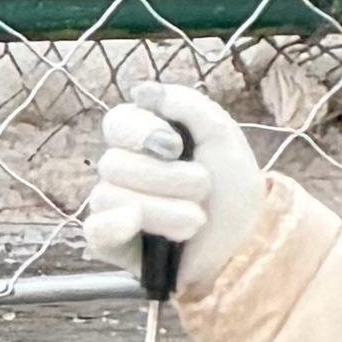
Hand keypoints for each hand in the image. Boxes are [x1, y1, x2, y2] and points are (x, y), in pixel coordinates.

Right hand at [82, 80, 262, 296]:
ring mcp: (117, 209)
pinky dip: (112, 226)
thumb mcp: (224, 138)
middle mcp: (124, 172)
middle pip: (113, 163)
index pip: (116, 124)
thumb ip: (187, 104)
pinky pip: (94, 231)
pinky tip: (135, 224)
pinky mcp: (115, 244)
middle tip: (201, 188)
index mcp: (143, 143)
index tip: (176, 146)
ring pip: (109, 196)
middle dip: (164, 177)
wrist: (247, 249)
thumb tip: (140, 92)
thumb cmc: (234, 193)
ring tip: (195, 221)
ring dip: (161, 208)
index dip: (142, 131)